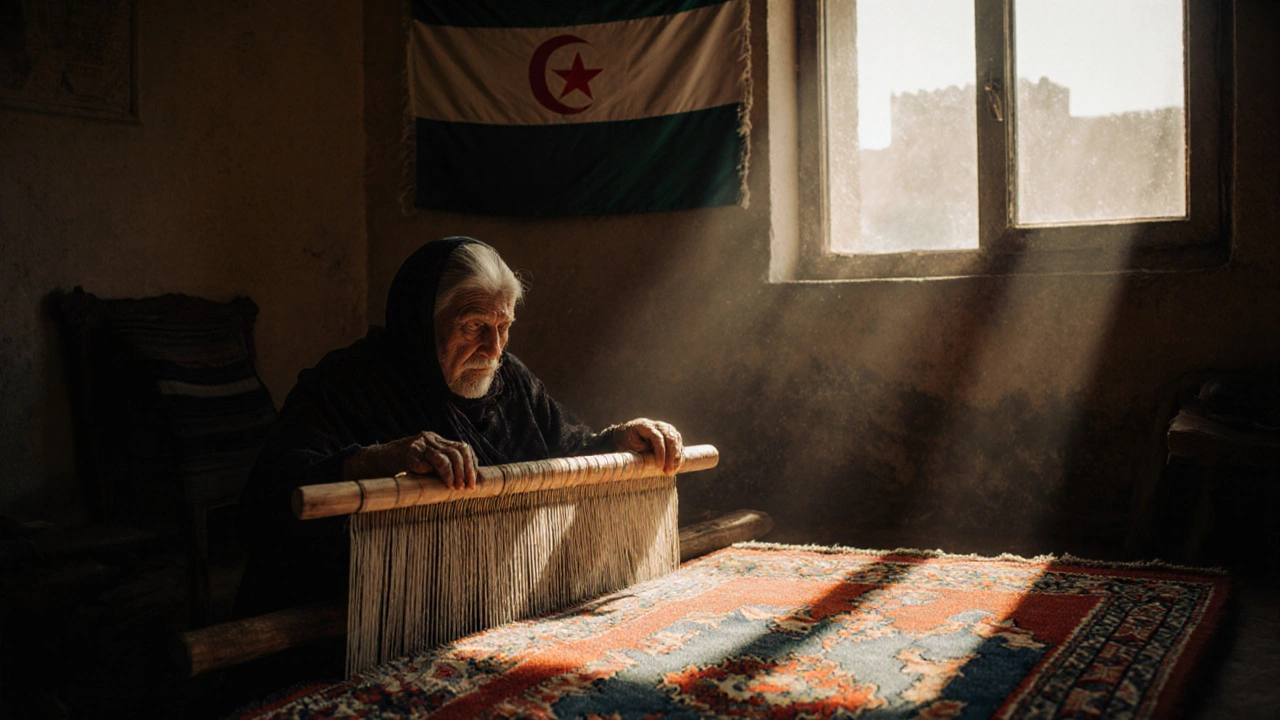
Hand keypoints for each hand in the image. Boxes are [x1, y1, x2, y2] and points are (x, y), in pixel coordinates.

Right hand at [346, 432, 478, 488]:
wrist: (378, 459)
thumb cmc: (405, 465)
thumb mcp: (427, 463)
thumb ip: (444, 467)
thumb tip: (469, 483)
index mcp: (437, 440)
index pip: (463, 447)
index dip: (471, 465)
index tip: (474, 483)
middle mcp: (429, 439)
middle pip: (456, 451)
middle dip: (464, 471)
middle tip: (465, 488)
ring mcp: (417, 446)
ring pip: (443, 457)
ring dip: (451, 474)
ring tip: (453, 487)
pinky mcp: (406, 456)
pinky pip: (422, 464)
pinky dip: (429, 473)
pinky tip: (432, 482)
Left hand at [611, 418, 683, 474]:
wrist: (626, 435)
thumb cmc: (626, 443)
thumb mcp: (628, 447)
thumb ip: (640, 452)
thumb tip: (653, 462)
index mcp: (644, 425)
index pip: (657, 437)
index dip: (660, 452)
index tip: (660, 467)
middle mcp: (656, 424)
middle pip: (669, 437)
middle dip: (671, 456)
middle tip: (668, 471)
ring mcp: (664, 428)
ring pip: (676, 439)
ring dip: (676, 456)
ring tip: (672, 470)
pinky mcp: (670, 434)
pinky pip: (678, 442)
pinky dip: (678, 453)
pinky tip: (676, 465)